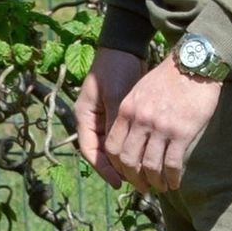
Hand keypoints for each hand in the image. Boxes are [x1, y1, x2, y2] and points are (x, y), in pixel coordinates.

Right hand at [73, 47, 147, 188]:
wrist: (125, 47)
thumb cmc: (116, 69)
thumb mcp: (115, 97)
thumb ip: (116, 123)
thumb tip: (121, 152)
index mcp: (84, 116)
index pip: (90, 151)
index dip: (103, 169)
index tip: (119, 183)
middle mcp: (92, 120)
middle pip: (102, 152)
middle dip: (118, 169)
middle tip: (137, 183)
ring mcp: (105, 117)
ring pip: (114, 147)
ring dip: (127, 159)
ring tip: (144, 174)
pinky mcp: (119, 114)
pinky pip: (125, 137)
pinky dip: (134, 147)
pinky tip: (147, 156)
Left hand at [105, 58, 222, 191]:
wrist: (194, 64)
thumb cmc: (168, 78)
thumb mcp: (140, 91)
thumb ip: (132, 113)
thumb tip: (130, 137)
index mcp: (127, 110)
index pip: (112, 147)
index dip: (117, 165)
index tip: (125, 173)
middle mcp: (140, 121)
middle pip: (129, 160)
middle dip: (134, 179)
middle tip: (143, 187)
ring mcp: (161, 128)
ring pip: (150, 166)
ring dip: (155, 182)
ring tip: (160, 188)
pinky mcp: (181, 133)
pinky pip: (172, 163)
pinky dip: (172, 177)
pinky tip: (175, 183)